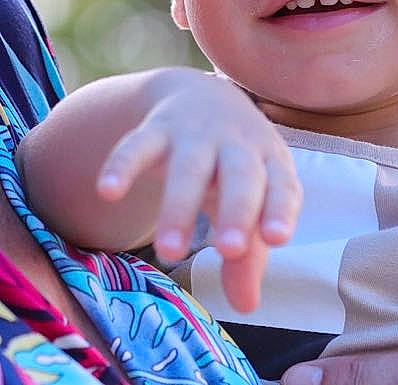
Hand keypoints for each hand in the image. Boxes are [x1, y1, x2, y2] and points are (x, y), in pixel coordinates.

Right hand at [96, 72, 301, 312]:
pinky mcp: (156, 129)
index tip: (277, 238)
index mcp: (271, 164)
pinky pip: (138, 144)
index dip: (281, 210)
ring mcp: (197, 135)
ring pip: (189, 169)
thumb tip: (247, 307)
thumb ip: (249, 254)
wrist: (202, 96)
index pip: (283, 186)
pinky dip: (123, 164)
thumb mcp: (249, 203)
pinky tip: (108, 191)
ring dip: (179, 207)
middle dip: (237, 212)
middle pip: (241, 177)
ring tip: (169, 252)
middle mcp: (238, 146)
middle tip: (229, 250)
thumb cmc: (235, 167)